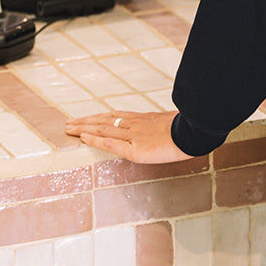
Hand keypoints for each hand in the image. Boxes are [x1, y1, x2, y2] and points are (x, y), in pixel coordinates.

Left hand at [64, 109, 193, 162]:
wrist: (196, 132)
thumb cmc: (192, 129)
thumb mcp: (178, 124)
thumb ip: (168, 126)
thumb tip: (172, 128)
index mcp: (146, 119)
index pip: (118, 116)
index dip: (102, 117)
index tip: (90, 118)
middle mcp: (136, 124)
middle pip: (106, 120)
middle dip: (87, 121)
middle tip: (70, 122)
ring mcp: (134, 135)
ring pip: (103, 128)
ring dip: (84, 127)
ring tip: (70, 128)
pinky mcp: (134, 149)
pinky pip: (109, 142)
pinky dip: (94, 139)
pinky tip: (83, 138)